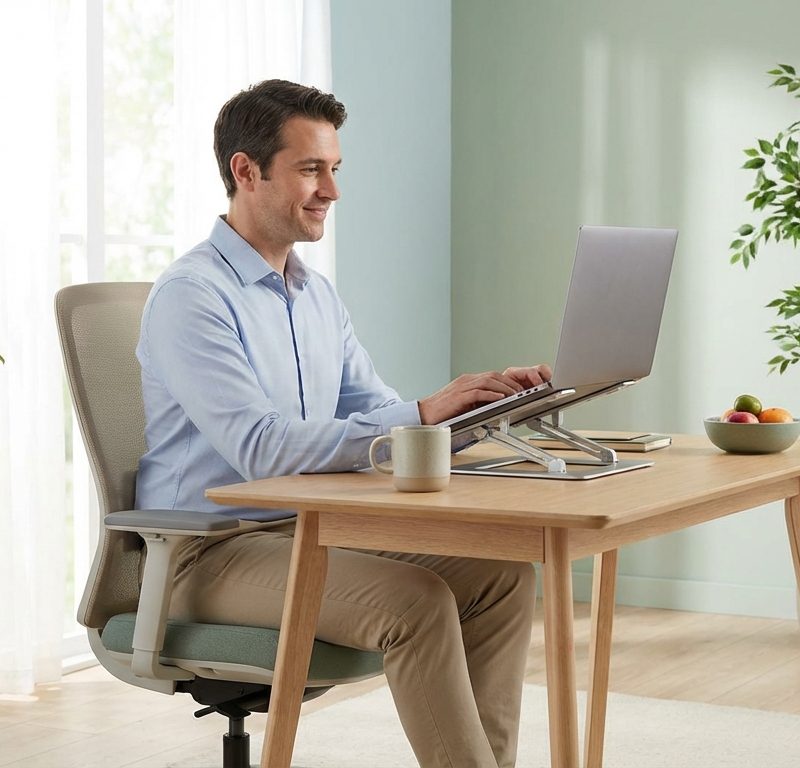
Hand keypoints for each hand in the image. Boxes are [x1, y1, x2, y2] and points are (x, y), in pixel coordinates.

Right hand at [417, 364, 551, 424]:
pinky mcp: (458, 396)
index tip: (519, 388)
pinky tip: (500, 399)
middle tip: (521, 391)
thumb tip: (496, 405)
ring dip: (504, 388)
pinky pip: (479, 392)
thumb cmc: (443, 412)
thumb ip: (478, 402)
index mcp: (467, 381)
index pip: (492, 376)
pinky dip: (492, 394)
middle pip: (493, 375)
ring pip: (488, 381)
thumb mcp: (464, 404)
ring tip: (515, 395)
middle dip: (510, 382)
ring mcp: (462, 387)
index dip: (508, 381)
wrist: (423, 415)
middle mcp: (466, 381)